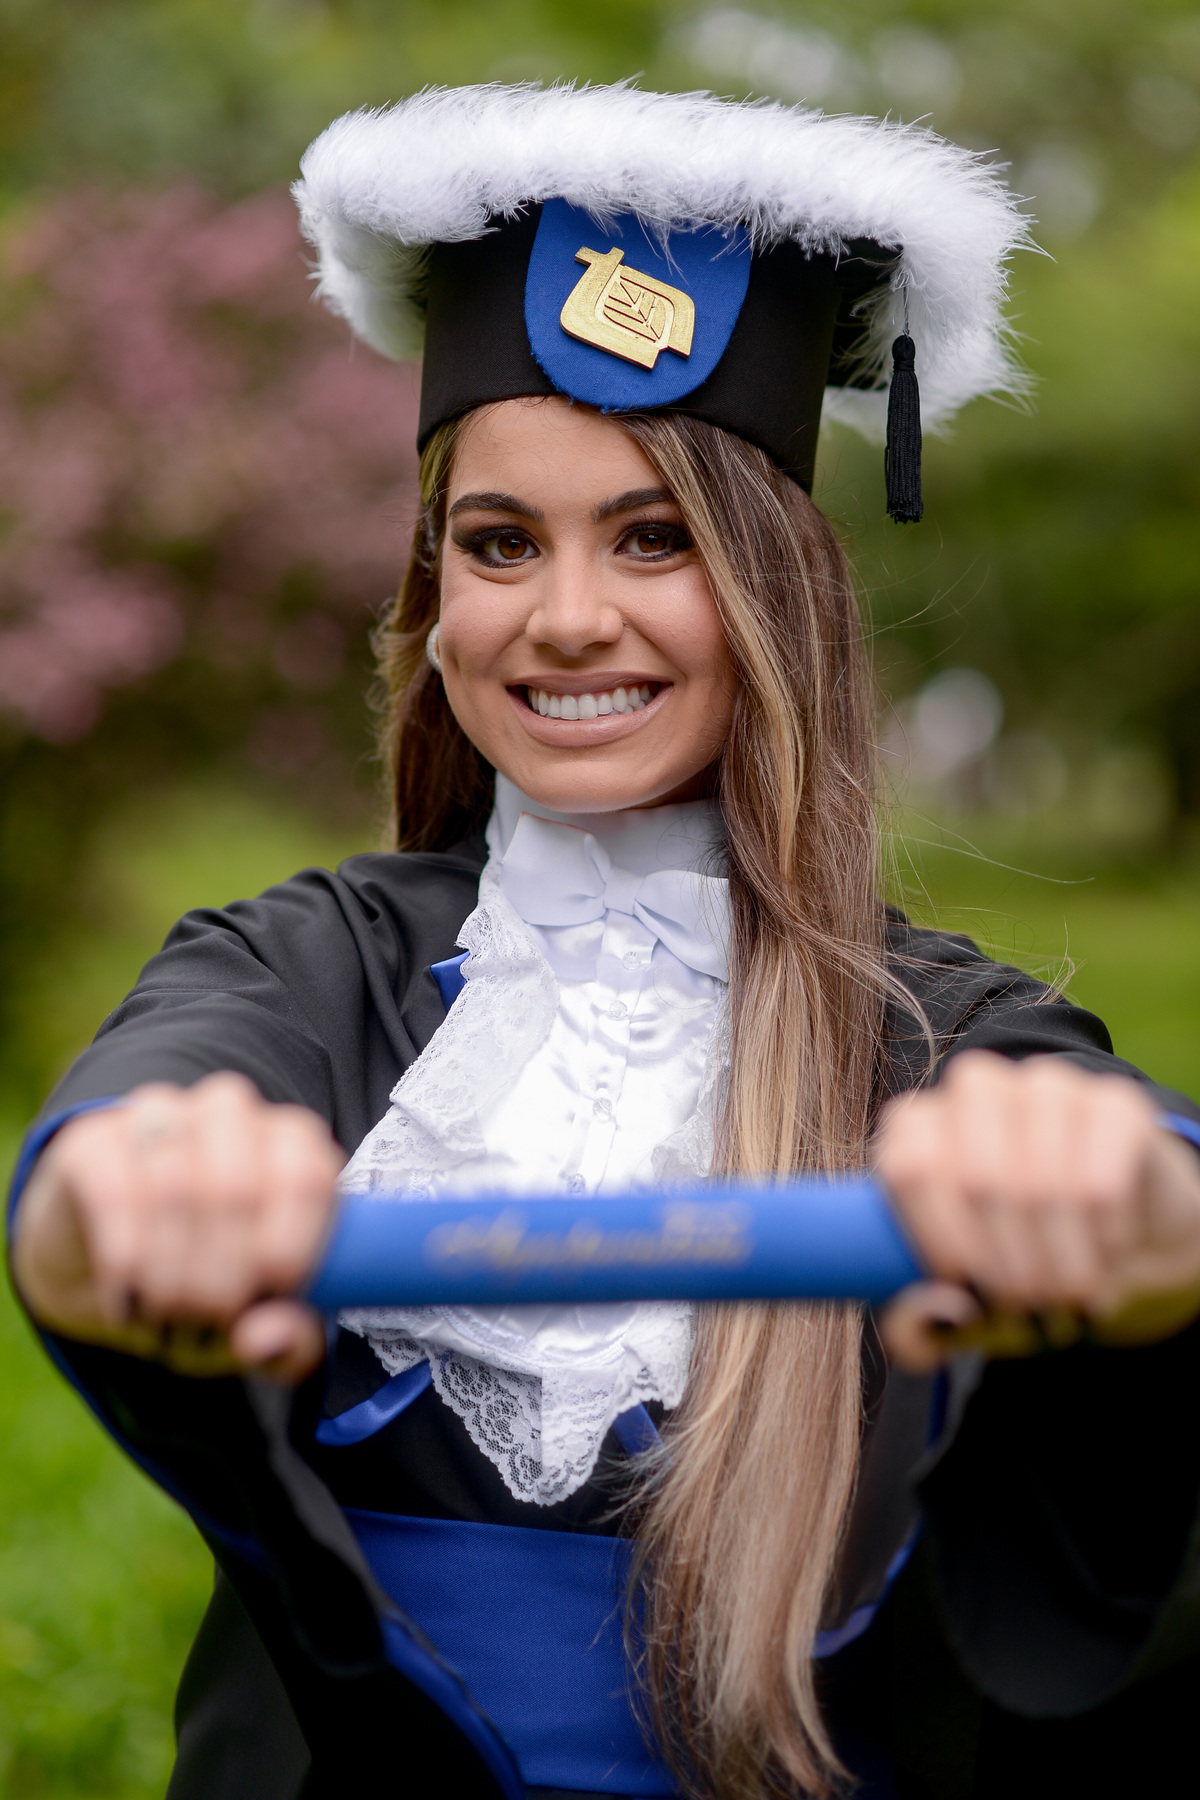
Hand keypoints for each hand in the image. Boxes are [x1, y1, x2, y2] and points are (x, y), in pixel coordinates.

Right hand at [11, 1074, 342, 1382]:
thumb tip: (269, 1340)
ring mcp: (159, 1116)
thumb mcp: (256, 1325)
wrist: (113, 1270)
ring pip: (177, 1185)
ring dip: (173, 1273)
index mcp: (292, 1142)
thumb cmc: (206, 1285)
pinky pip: (114, 1190)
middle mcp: (230, 1113)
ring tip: (167, 1314)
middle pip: (239, 1186)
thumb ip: (287, 1345)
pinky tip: (126, 1295)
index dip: (290, 1247)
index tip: (270, 1294)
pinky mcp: (94, 1140)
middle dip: (223, 1276)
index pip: (306, 1175)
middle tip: (208, 1319)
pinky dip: (125, 1258)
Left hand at [874, 1052, 1199, 1373]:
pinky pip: (1101, 1181)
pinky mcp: (1114, 1101)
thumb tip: (924, 1321)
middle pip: (978, 1180)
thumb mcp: (965, 1292)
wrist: (1113, 1229)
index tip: (962, 1283)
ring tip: (1071, 1291)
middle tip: (1029, 1303)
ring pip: (1040, 1183)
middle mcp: (976, 1089)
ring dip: (1059, 1260)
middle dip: (1005, 1262)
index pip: (910, 1166)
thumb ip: (919, 1323)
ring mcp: (1046, 1086)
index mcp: (920, 1123)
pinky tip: (1108, 1250)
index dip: (935, 1235)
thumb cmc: (1019, 1252)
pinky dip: (1105, 1238)